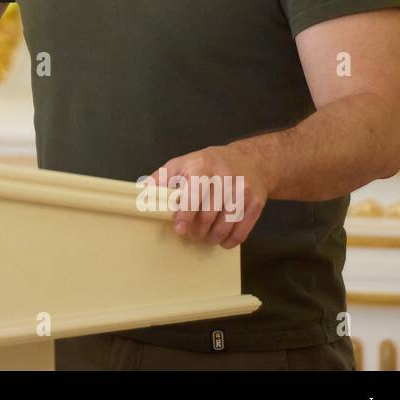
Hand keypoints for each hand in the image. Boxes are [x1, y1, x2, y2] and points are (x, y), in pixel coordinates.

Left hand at [147, 143, 269, 248]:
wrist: (249, 160)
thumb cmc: (208, 164)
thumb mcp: (182, 164)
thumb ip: (161, 178)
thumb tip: (142, 193)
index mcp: (202, 165)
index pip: (193, 193)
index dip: (185, 215)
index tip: (180, 229)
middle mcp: (224, 176)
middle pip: (209, 213)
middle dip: (198, 230)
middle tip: (192, 235)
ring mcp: (243, 189)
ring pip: (226, 224)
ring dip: (213, 237)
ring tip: (205, 238)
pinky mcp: (256, 201)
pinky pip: (242, 228)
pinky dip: (230, 240)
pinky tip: (222, 240)